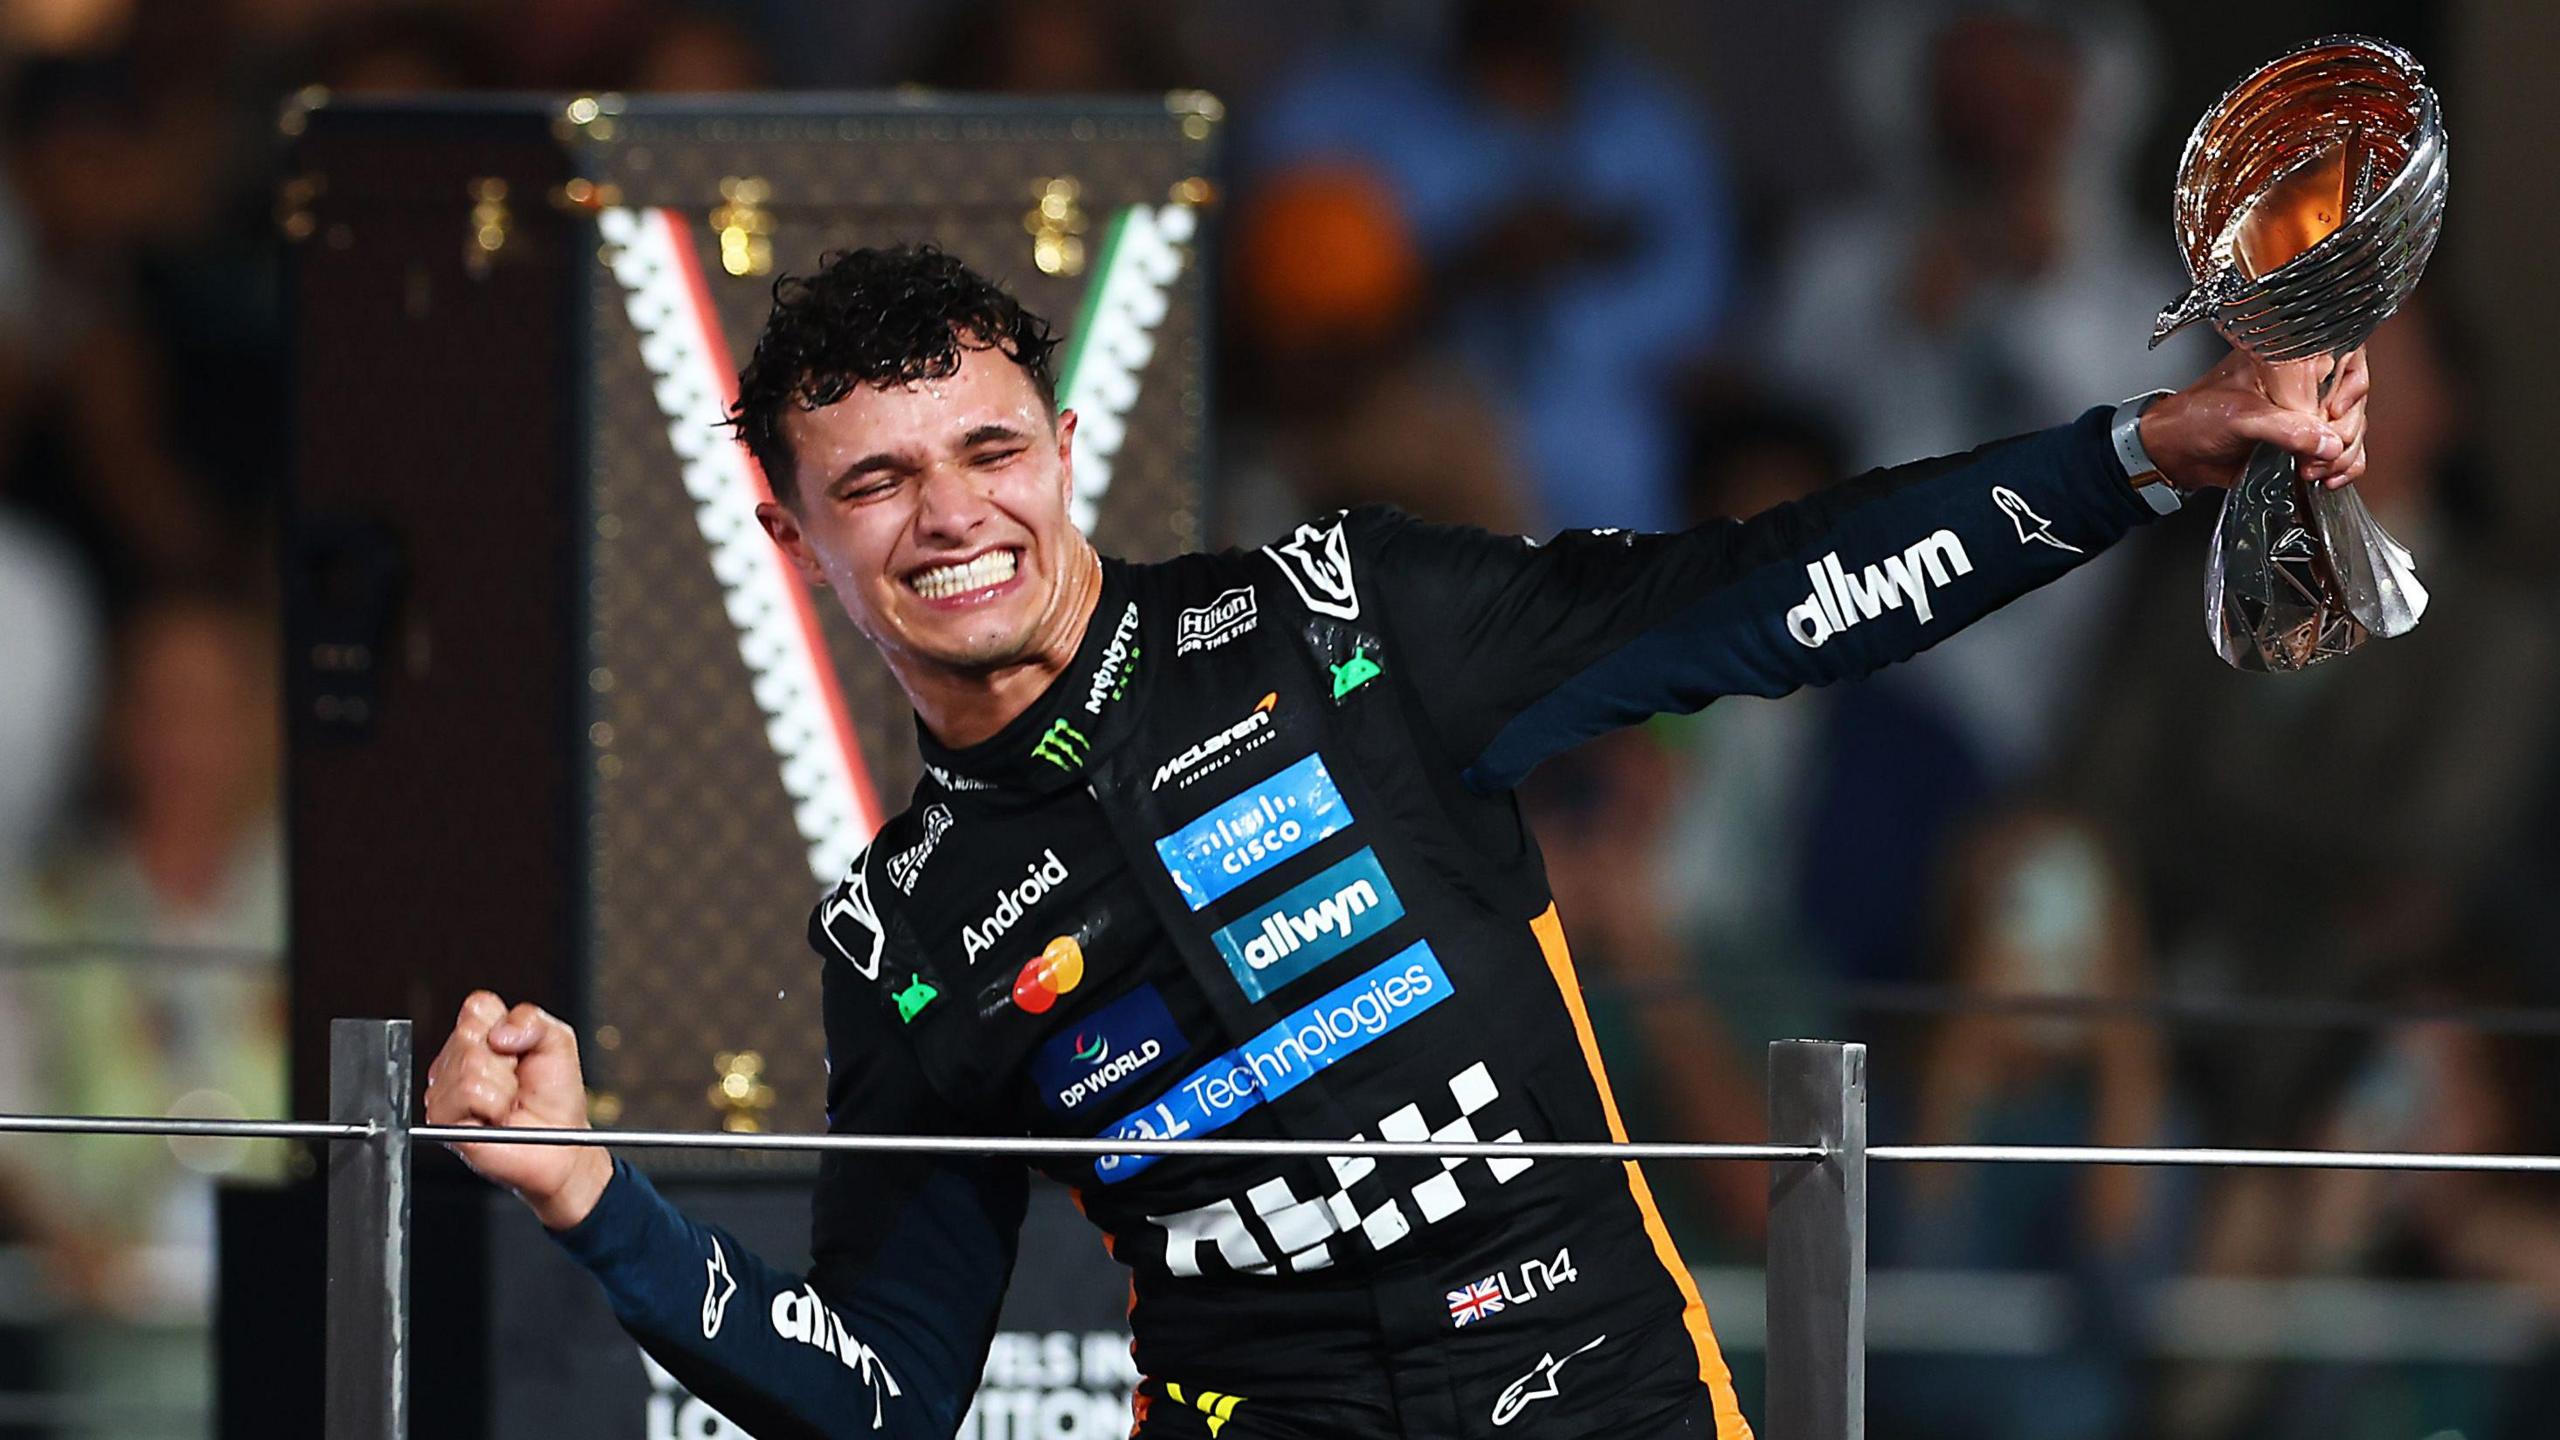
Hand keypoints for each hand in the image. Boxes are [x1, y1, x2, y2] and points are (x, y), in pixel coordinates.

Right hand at [423, 991, 613, 1229]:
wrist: (561, 1144)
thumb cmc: (556, 1096)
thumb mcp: (558, 1042)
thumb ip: (532, 1020)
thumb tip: (499, 1033)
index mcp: (480, 1035)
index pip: (476, 1007)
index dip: (503, 1025)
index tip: (520, 1049)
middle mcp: (456, 1061)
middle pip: (469, 1035)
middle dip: (507, 1060)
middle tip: (517, 1081)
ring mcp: (446, 1090)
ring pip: (468, 1065)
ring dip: (502, 1087)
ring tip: (508, 1101)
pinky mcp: (445, 1119)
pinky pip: (467, 1094)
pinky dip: (494, 1105)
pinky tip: (497, 1117)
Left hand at [2140, 346, 2369, 491]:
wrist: (2175, 454)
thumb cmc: (2194, 419)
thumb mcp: (2240, 418)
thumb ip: (2286, 429)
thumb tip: (2328, 443)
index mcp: (2289, 360)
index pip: (2346, 359)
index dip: (2352, 386)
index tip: (2336, 413)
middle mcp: (2303, 385)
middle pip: (2355, 401)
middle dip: (2345, 432)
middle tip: (2321, 452)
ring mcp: (2306, 415)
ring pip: (2352, 429)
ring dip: (2344, 455)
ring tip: (2314, 469)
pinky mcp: (2303, 443)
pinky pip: (2341, 453)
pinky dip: (2343, 467)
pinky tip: (2327, 478)